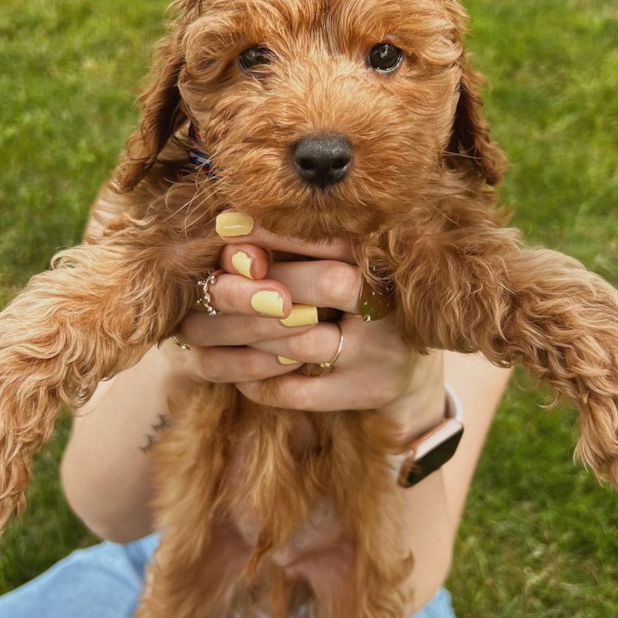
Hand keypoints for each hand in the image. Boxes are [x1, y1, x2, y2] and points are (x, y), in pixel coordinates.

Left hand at [162, 213, 445, 438]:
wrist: (411, 369)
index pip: (334, 239)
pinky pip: (297, 391)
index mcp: (383, 263)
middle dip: (265, 280)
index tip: (229, 225)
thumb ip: (296, 254)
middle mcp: (389, 305)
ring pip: (300, 344)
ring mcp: (379, 354)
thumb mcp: (343, 269)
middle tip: (213, 285)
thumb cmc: (358, 304)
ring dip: (246, 335)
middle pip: (327, 285)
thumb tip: (230, 236)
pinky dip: (256, 380)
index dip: (279, 233)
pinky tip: (233, 370)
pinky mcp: (365, 393)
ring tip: (206, 328)